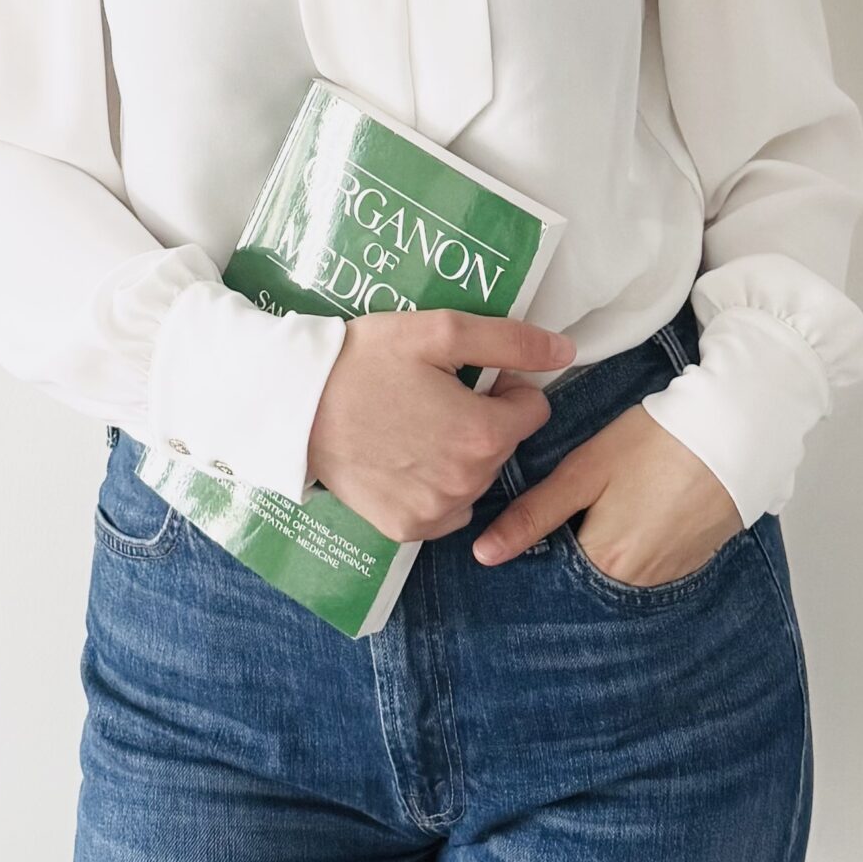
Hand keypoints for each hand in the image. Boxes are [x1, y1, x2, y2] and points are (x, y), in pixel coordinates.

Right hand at [305, 313, 576, 544]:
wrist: (296, 405)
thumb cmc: (366, 360)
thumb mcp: (438, 332)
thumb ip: (510, 341)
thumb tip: (566, 350)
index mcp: (483, 434)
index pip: (533, 411)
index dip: (506, 388)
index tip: (469, 376)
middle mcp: (467, 483)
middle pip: (503, 446)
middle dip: (482, 421)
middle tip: (433, 395)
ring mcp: (435, 512)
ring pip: (475, 479)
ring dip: (459, 455)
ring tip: (413, 424)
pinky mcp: (404, 529)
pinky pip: (443, 510)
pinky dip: (433, 488)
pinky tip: (401, 458)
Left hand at [471, 370, 744, 582]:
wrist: (733, 434)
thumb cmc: (655, 444)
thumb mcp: (586, 471)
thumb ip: (536, 513)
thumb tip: (485, 553)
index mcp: (602, 562)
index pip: (552, 567)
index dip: (543, 534)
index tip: (552, 503)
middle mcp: (635, 583)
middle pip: (585, 569)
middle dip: (576, 537)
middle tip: (592, 491)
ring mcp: (668, 576)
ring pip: (617, 566)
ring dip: (610, 538)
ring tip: (622, 493)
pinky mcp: (692, 562)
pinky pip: (651, 562)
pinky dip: (641, 538)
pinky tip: (646, 502)